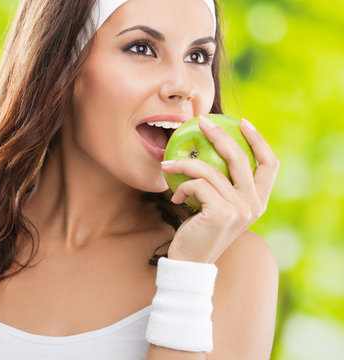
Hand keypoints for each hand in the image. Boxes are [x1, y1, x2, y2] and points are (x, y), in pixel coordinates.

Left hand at [161, 116, 279, 263]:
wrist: (191, 262)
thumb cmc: (201, 230)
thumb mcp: (219, 206)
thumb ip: (224, 184)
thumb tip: (210, 149)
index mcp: (259, 201)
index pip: (270, 163)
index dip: (259, 140)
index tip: (242, 122)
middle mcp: (255, 205)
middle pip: (240, 158)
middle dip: (219, 134)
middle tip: (201, 121)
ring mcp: (240, 209)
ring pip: (210, 170)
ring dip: (184, 164)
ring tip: (167, 165)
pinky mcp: (221, 213)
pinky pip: (197, 184)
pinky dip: (181, 186)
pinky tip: (175, 198)